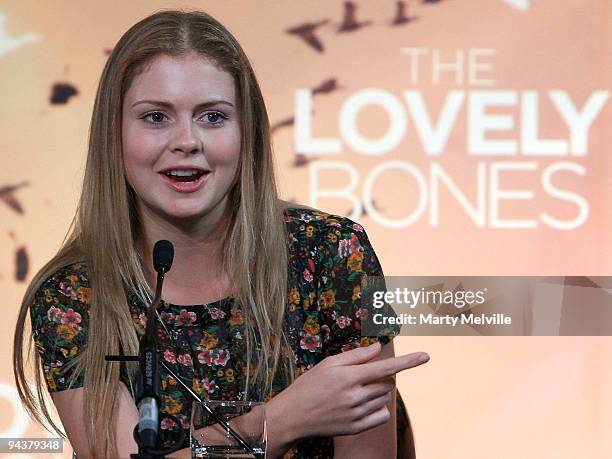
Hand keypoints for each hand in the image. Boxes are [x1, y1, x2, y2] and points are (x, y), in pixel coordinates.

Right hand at [266, 342, 428, 445]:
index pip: (386, 367)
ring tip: (354, 392)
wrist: (294, 415)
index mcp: (349, 377)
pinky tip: (362, 405)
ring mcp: (357, 414)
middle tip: (359, 377)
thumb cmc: (310, 385)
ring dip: (377, 392)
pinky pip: (381, 416)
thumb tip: (377, 349)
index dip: (408, 361)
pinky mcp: (356, 428)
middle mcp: (355, 396)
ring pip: (383, 398)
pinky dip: (378, 408)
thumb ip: (355, 356)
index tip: (426, 355)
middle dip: (379, 377)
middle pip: (386, 382)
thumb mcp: (329, 364)